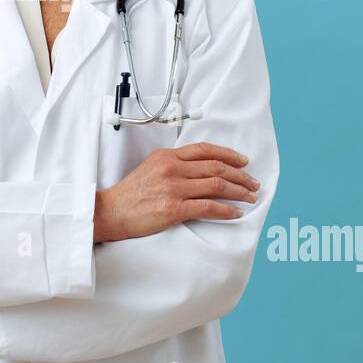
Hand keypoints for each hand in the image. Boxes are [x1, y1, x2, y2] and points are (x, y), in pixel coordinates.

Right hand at [94, 142, 259, 242]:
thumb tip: (199, 170)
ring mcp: (173, 188)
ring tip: (250, 197)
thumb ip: (173, 165)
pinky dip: (227, 210)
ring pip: (216, 185)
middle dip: (240, 175)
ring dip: (238, 192)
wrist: (110, 212)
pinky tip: (237, 213)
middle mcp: (172, 168)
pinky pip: (208, 207)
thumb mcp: (150, 168)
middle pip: (215, 167)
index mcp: (166, 156)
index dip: (228, 154)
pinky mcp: (173, 209)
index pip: (205, 150)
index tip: (243, 162)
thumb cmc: (130, 195)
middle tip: (253, 183)